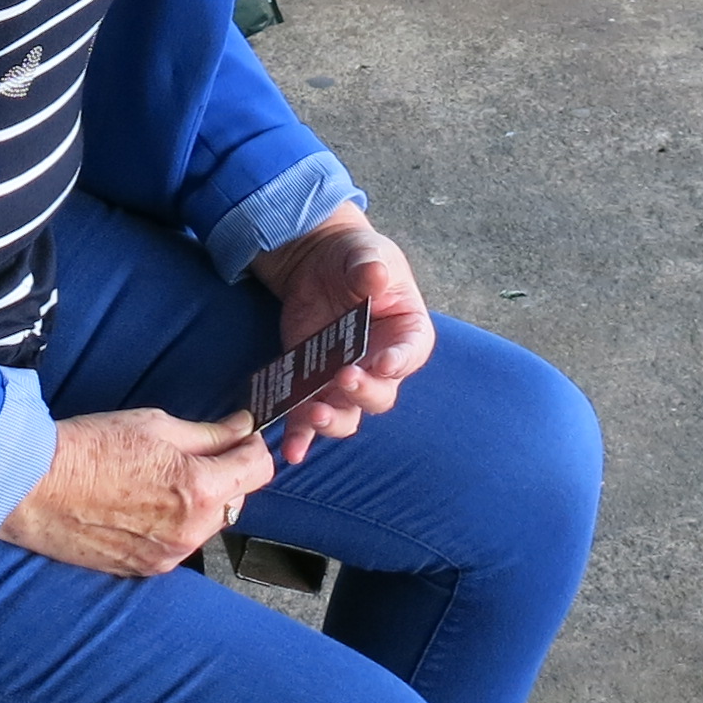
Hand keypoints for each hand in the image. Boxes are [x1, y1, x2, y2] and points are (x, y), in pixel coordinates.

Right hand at [0, 409, 272, 576]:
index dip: (253, 447)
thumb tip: (243, 427)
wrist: (33, 487)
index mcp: (199, 489)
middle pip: (237, 499)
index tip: (239, 436)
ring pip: (207, 524)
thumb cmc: (89, 447)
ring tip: (157, 479)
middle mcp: (191, 531)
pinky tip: (141, 504)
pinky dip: (172, 524)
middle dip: (225, 474)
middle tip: (192, 453)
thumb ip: (209, 433)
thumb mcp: (156, 425)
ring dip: (198, 502)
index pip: (259, 470)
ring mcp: (169, 556)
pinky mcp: (146, 569)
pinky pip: (178, 544)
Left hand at [247, 207, 434, 467]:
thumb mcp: (365, 253)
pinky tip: (291, 449)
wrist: (316, 260)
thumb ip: (370, 266)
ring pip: (347, 414)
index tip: (384, 363)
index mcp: (406, 333)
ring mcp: (345, 378)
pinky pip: (308, 416)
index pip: (410, 353)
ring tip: (313, 414)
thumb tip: (375, 274)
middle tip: (343, 379)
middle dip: (362, 393)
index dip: (399, 362)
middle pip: (380, 395)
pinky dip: (301, 434)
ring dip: (332, 421)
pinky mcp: (313, 383)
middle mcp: (380, 364)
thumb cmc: (353, 256)